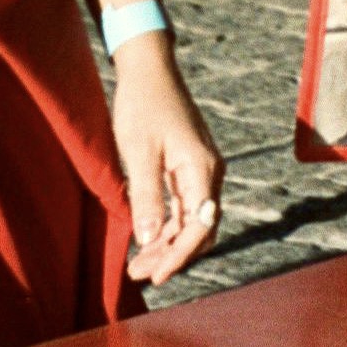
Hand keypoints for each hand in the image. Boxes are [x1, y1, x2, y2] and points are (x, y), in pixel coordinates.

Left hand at [110, 42, 223, 285]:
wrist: (149, 70)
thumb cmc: (143, 106)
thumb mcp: (139, 152)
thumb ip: (147, 196)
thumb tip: (149, 239)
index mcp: (201, 168)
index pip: (199, 226)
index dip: (179, 256)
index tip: (156, 276)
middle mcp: (208, 171)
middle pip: (200, 228)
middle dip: (172, 255)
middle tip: (140, 274)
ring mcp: (200, 168)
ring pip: (192, 219)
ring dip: (168, 244)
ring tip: (137, 264)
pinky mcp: (189, 165)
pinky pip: (185, 205)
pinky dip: (167, 225)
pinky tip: (146, 237)